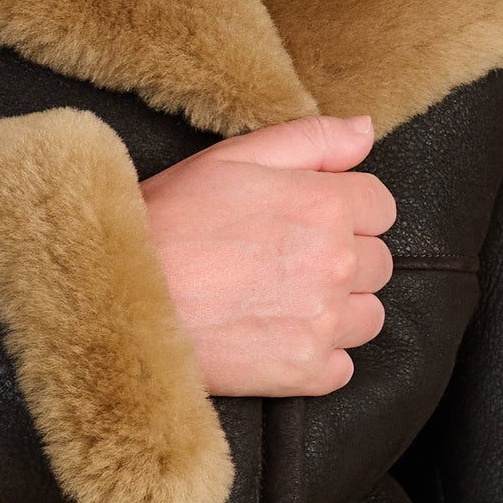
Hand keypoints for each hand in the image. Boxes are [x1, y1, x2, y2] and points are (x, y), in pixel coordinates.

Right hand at [139, 115, 396, 397]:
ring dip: (338, 307)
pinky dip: (317, 354)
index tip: (305, 216)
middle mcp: (335, 264)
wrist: (121, 296)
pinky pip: (342, 365)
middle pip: (379, 262)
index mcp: (325, 206)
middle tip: (283, 255)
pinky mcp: (304, 371)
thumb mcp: (232, 157)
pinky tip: (274, 333)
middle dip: (342, 256)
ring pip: (368, 315)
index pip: (381, 205)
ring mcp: (322, 322)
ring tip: (280, 296)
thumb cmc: (167, 220)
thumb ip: (310, 138)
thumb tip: (365, 130)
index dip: (344, 207)